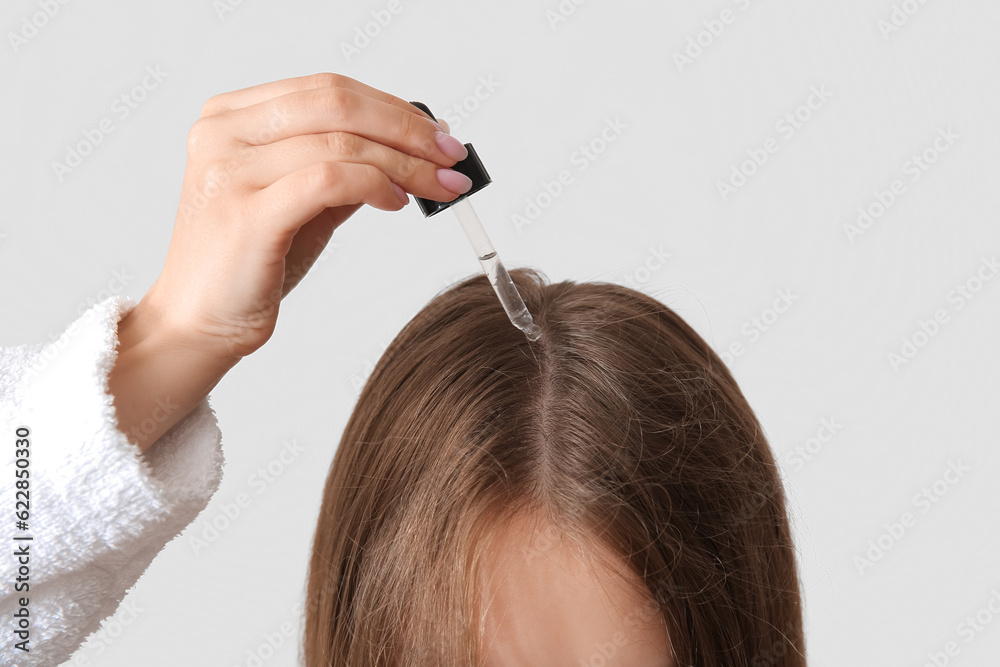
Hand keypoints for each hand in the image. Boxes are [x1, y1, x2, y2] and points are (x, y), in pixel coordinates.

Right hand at [146, 72, 472, 359]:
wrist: (199, 323)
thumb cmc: (250, 262)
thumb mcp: (302, 200)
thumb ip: (344, 166)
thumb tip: (413, 147)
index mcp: (232, 117)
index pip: (328, 89)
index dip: (392, 107)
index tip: (437, 134)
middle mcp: (223, 133)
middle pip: (337, 103)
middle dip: (408, 129)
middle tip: (451, 156)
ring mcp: (229, 170)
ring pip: (341, 142)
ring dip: (406, 164)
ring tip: (439, 186)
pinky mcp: (247, 214)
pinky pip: (330, 180)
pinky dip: (376, 185)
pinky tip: (397, 203)